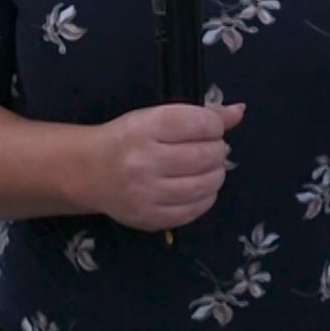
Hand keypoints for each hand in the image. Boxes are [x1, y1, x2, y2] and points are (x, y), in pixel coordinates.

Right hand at [84, 103, 243, 231]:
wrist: (90, 171)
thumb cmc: (128, 138)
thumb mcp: (157, 116)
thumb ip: (200, 114)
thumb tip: (239, 112)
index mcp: (145, 127)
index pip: (199, 123)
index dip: (215, 125)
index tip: (210, 128)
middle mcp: (144, 161)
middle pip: (206, 156)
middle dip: (218, 150)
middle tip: (211, 149)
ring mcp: (147, 193)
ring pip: (205, 185)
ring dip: (216, 175)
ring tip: (207, 168)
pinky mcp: (150, 218)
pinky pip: (194, 210)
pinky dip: (205, 198)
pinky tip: (198, 188)